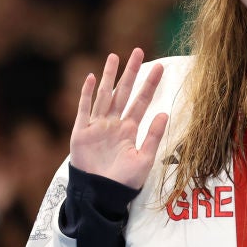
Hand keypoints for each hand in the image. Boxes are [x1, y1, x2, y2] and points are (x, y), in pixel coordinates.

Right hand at [70, 49, 168, 188]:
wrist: (100, 195)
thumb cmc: (123, 182)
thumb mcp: (144, 159)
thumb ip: (153, 136)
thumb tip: (164, 113)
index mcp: (129, 129)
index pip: (142, 101)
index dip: (150, 84)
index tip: (160, 67)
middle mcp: (113, 123)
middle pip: (124, 92)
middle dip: (131, 72)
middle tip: (139, 51)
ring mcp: (97, 126)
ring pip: (104, 95)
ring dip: (109, 76)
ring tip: (115, 57)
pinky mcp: (81, 132)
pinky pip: (84, 109)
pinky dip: (86, 93)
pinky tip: (90, 77)